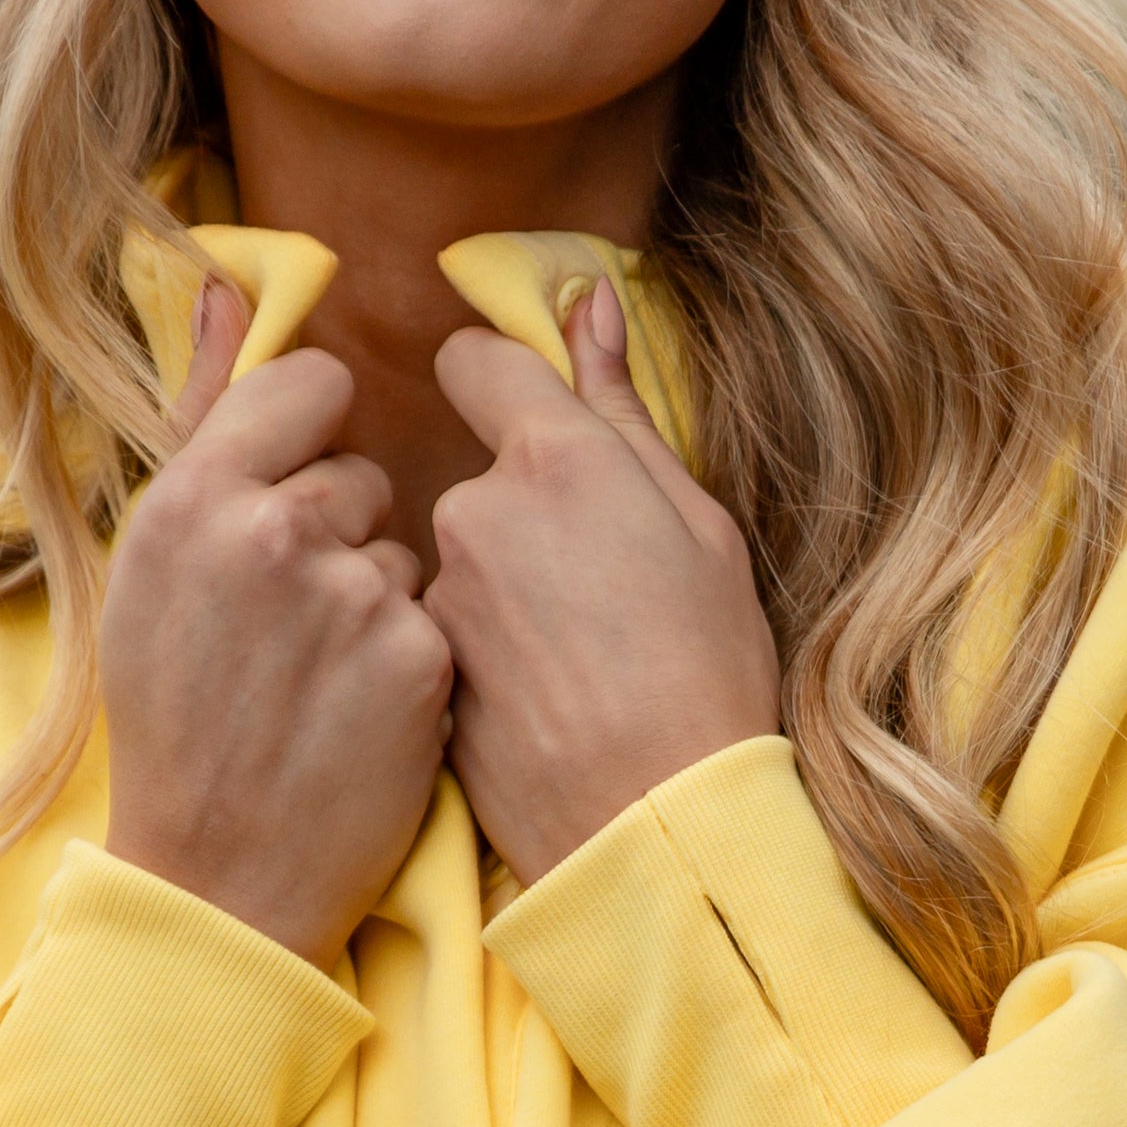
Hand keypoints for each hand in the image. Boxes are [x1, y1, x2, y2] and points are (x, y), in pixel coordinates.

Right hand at [101, 275, 454, 965]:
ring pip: (402, 548)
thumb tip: (231, 290)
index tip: (292, 491)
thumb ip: (206, 424)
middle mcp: (273, 531)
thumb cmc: (173, 717)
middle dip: (339, 533)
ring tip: (315, 680)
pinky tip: (358, 715)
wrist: (216, 875)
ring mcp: (352, 594)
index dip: (313, 438)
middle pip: (360, 474)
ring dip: (375, 600)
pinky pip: (435, 616)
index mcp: (195, 496)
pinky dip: (409, 660)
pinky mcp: (418, 658)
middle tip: (283, 625)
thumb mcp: (151, 565)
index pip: (311, 388)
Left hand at [428, 279, 781, 883]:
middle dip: (522, 512)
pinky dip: (484, 655)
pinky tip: (540, 703)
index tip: (531, 424)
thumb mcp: (700, 524)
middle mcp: (476, 510)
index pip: (476, 362)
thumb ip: (623, 409)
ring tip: (573, 660)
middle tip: (596, 588)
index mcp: (556, 456)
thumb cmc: (708, 668)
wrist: (656, 822)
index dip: (502, 386)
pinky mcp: (418, 667)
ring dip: (502, 591)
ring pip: (462, 562)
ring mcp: (438, 595)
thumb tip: (586, 303)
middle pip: (476, 477)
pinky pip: (448, 633)